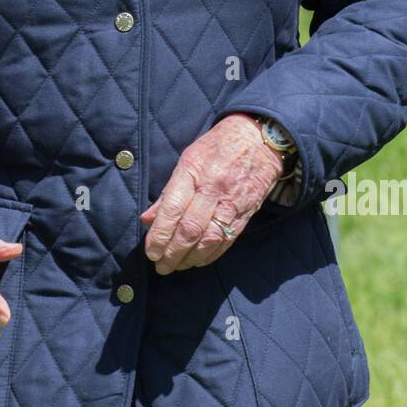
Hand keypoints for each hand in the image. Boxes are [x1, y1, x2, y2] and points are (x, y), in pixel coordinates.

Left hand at [140, 114, 285, 273]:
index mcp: (193, 170)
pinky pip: (227, 240)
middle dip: (172, 253)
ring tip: (176, 266)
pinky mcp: (246, 212)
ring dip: (190, 258)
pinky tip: (198, 261)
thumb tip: (147, 220)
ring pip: (209, 239)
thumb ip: (168, 192)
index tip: (150, 251)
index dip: (160, 235)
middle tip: (160, 266)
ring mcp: (232, 201)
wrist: (258, 139)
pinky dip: (211, 255)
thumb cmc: (216, 147)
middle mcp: (213, 188)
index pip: (173, 209)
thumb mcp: (188, 159)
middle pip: (190, 229)